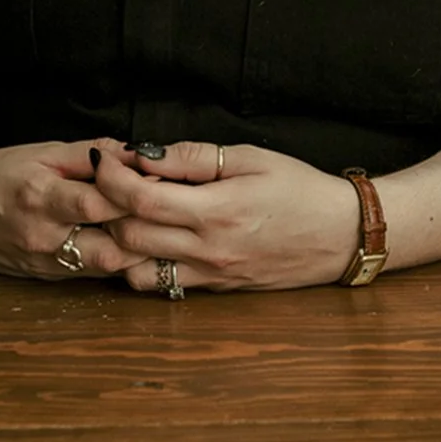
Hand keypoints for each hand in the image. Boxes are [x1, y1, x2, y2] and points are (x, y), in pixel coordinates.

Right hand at [0, 141, 149, 282]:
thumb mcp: (42, 151)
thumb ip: (90, 152)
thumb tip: (134, 151)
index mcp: (40, 196)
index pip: (99, 202)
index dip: (134, 192)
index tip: (160, 181)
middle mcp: (43, 236)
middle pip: (109, 248)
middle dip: (143, 231)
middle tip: (168, 211)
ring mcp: (45, 263)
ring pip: (104, 267)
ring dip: (134, 250)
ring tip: (156, 228)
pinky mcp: (47, 278)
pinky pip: (90, 273)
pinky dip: (114, 259)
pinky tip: (131, 243)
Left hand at [91, 138, 359, 292]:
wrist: (339, 234)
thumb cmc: (299, 188)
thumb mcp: (250, 157)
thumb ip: (194, 157)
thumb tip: (147, 153)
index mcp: (216, 212)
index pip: (141, 200)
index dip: (111, 178)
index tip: (101, 158)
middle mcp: (207, 250)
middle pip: (130, 237)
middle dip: (107, 207)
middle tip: (106, 181)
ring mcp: (210, 275)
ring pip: (138, 271)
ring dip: (119, 242)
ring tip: (122, 212)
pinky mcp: (215, 288)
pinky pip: (163, 284)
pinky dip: (143, 263)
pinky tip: (148, 237)